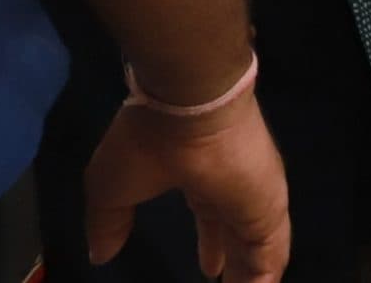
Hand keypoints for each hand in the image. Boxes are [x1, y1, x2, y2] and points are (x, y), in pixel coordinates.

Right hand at [83, 95, 289, 282]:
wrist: (188, 106)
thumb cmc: (147, 143)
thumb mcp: (112, 189)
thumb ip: (109, 224)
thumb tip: (100, 254)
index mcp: (201, 178)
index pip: (212, 218)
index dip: (212, 246)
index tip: (210, 271)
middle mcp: (234, 188)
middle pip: (239, 237)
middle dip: (235, 267)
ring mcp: (255, 197)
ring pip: (258, 251)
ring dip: (250, 279)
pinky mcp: (269, 208)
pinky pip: (270, 256)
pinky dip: (264, 280)